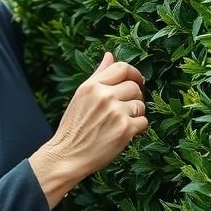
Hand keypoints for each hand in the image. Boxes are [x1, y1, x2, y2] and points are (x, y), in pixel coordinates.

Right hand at [29, 51, 148, 206]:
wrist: (67, 156)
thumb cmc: (73, 127)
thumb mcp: (81, 96)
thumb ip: (98, 75)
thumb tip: (109, 55)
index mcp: (92, 85)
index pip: (122, 68)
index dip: (134, 74)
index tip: (138, 82)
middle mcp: (104, 96)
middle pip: (135, 87)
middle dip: (134, 98)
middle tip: (126, 110)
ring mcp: (116, 112)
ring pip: (141, 105)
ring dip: (136, 115)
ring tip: (121, 123)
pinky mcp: (125, 129)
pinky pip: (143, 122)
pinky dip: (138, 130)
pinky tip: (125, 134)